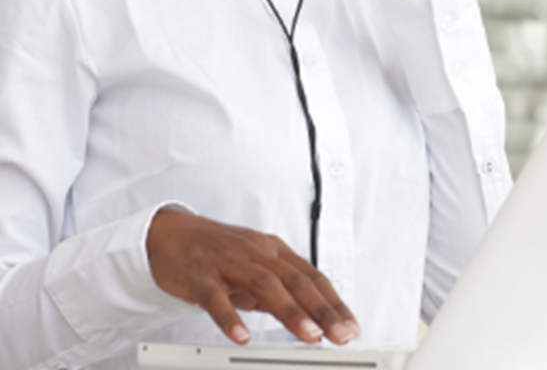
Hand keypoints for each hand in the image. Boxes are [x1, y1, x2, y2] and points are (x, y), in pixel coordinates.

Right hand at [146, 209, 359, 345]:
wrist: (171, 234)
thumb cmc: (219, 253)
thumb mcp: (254, 268)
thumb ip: (278, 291)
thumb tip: (309, 317)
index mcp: (273, 250)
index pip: (311, 276)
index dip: (333, 302)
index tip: (351, 326)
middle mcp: (256, 252)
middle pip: (295, 279)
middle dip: (322, 309)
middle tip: (341, 335)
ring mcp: (229, 262)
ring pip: (264, 285)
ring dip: (290, 311)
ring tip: (309, 336)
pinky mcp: (200, 275)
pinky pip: (216, 296)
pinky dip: (230, 316)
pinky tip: (241, 336)